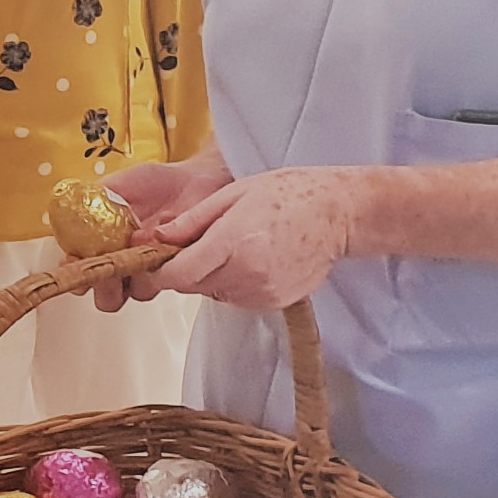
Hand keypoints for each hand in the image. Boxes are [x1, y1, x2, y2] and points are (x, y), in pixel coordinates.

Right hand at [88, 149, 226, 305]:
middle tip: (109, 268)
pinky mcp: (176, 270)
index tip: (73, 262)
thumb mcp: (121, 183)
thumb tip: (74, 203)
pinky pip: (168, 278)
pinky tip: (165, 235)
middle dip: (104, 287)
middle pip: (104, 296)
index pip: (78, 270)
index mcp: (101, 247)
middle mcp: (124, 264)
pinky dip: (165, 260)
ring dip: (137, 273)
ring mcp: (150, 270)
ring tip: (140, 245)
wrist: (197, 181)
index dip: (73, 272)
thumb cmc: (158, 183)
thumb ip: (97, 195)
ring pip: (137, 293)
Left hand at [144, 165, 362, 308]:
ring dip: (212, 276)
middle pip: (192, 285)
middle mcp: (246, 273)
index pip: (178, 275)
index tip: (156, 260)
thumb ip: (191, 221)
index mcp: (233, 242)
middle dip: (186, 268)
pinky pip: (237, 298)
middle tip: (202, 243)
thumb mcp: (233, 194)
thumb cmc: (292, 195)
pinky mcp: (274, 302)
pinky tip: (253, 259)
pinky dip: (234, 283)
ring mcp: (262, 291)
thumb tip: (157, 238)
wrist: (341, 213)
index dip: (160, 271)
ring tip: (236, 247)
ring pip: (213, 293)